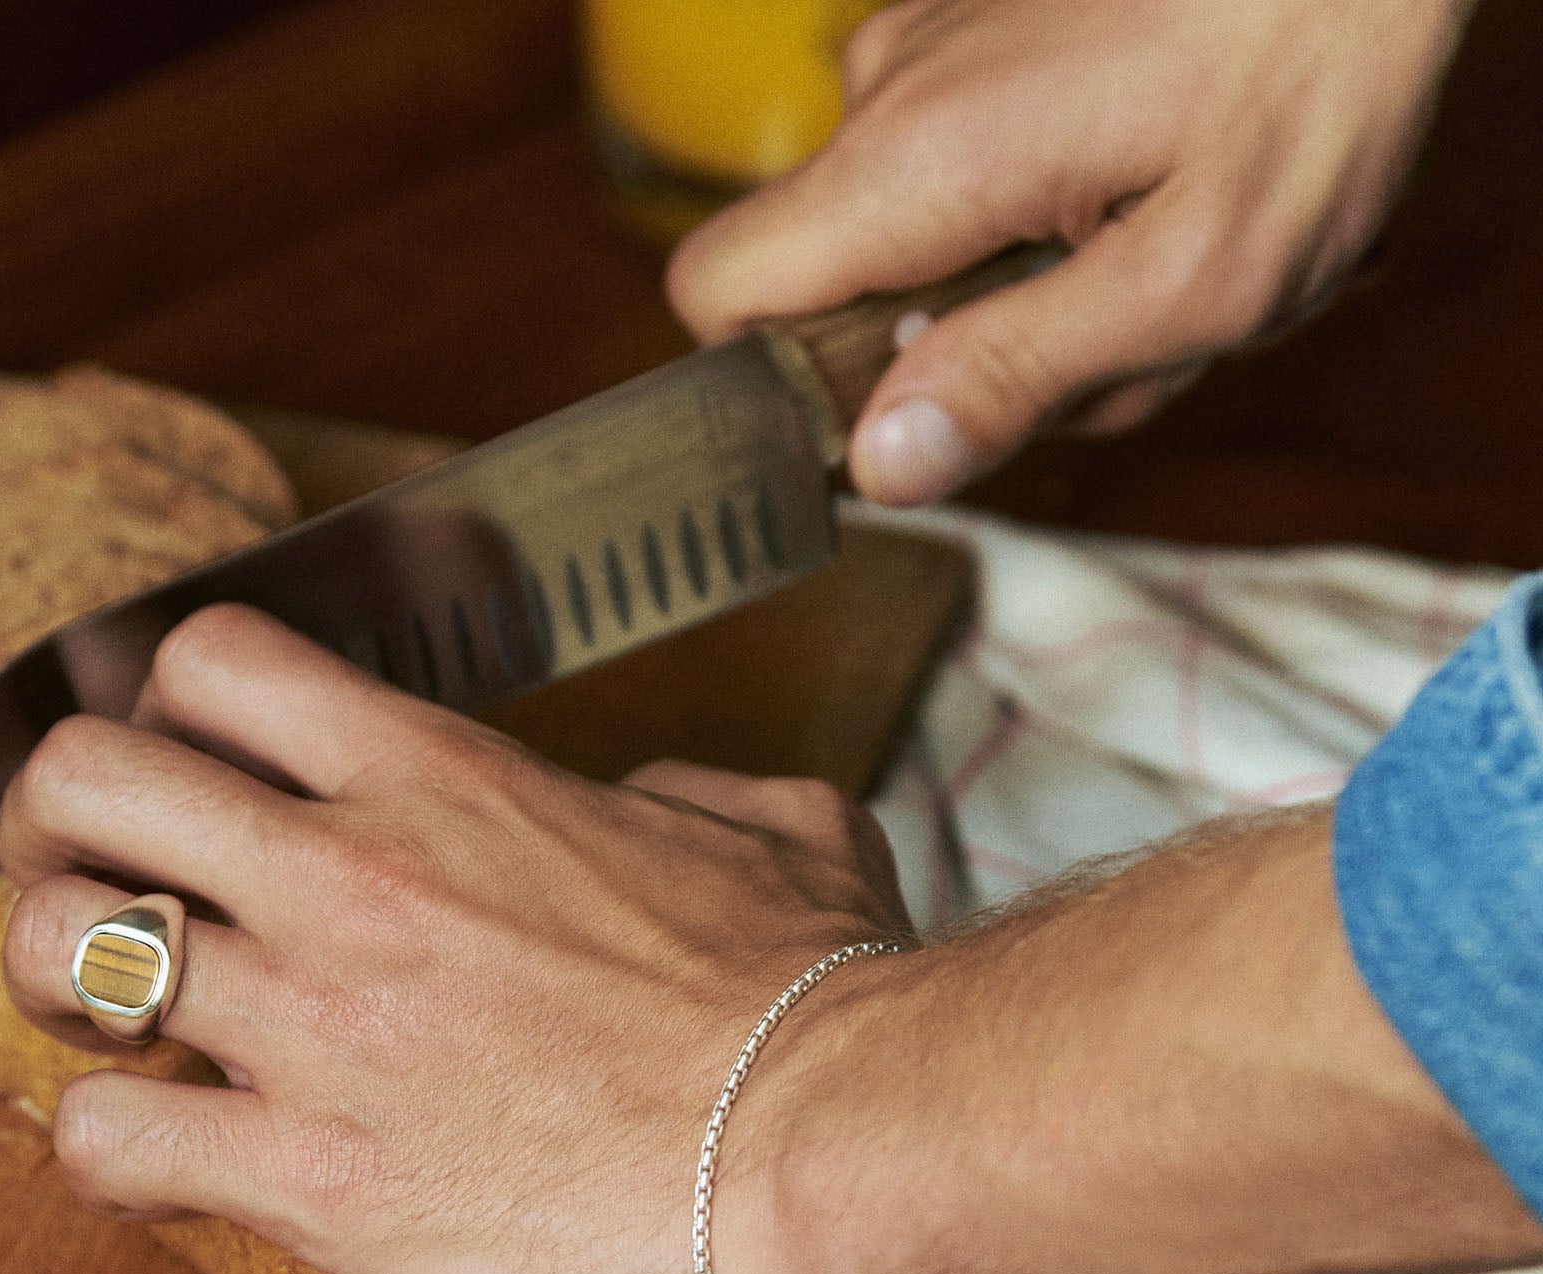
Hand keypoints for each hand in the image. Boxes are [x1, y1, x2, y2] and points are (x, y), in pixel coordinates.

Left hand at [0, 606, 913, 1273]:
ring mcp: (316, 1023)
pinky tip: (170, 1166)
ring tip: (119, 1034)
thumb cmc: (830, 1004)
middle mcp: (351, 876)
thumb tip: (654, 806)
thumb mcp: (779, 835)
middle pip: (80, 774)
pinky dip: (106, 1153)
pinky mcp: (313, 1178)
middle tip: (104, 894)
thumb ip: (687, 797)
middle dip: (55, 832)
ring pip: (52, 947)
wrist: (842, 1152)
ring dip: (56, 986)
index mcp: (447, 781)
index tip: (194, 786)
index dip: (168, 714)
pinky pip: (105, 1143)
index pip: (215, 660)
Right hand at [668, 0, 1474, 501]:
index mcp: (917, 159)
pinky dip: (1048, 229)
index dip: (775, 387)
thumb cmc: (1318, 84)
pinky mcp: (978, 43)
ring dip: (1028, 301)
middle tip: (1112, 344)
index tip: (890, 420)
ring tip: (1154, 261)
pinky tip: (1146, 204)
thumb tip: (881, 467)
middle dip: (962, 362)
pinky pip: (966, 185)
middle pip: (837, 297)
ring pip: (915, 251)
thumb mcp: (1190, 283)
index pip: (717, 293)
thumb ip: (1017, 380)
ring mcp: (933, 57)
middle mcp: (893, 95)